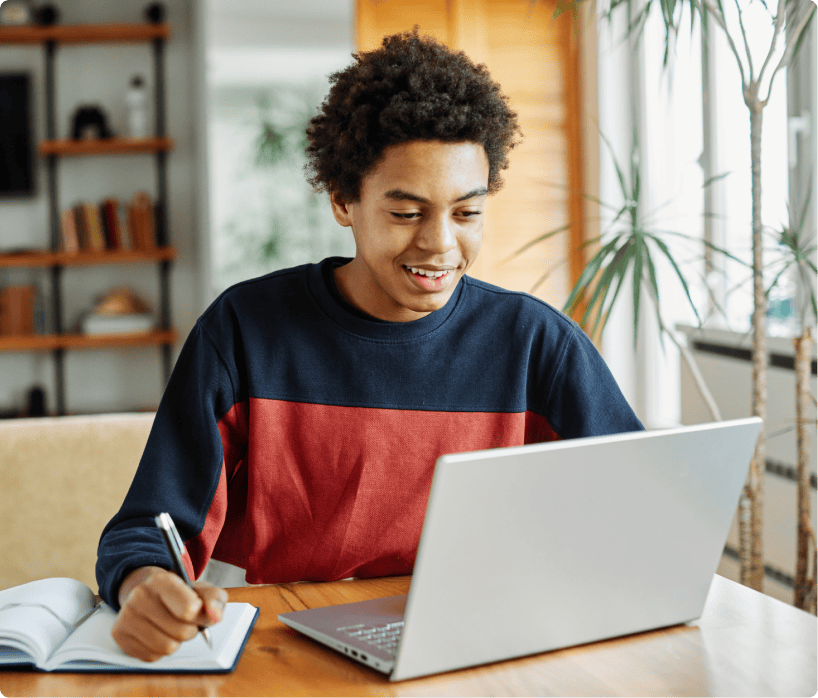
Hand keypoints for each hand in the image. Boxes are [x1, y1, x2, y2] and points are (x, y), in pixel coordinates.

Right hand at [112, 565, 227, 661]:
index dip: (200, 615)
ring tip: (172, 627)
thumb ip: (214, 598)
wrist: (144, 591)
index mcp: (161, 581)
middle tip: (186, 621)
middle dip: (191, 630)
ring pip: (167, 647)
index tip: (198, 611)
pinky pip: (152, 656)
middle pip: (182, 632)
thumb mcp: (199, 588)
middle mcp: (139, 597)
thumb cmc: (176, 592)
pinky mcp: (119, 635)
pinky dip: (160, 649)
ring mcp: (126, 616)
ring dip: (176, 641)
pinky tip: (157, 633)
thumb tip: (215, 615)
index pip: (189, 609)